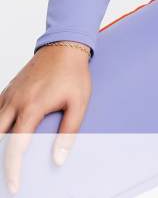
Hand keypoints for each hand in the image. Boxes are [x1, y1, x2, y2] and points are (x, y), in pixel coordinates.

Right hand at [0, 44, 91, 194]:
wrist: (65, 45)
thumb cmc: (73, 72)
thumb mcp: (79, 103)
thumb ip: (69, 132)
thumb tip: (59, 158)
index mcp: (32, 107)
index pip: (16, 146)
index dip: (13, 169)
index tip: (15, 185)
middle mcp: (16, 101)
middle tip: (6, 175)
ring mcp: (10, 94)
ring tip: (4, 157)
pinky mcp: (9, 89)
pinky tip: (2, 132)